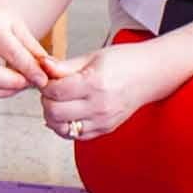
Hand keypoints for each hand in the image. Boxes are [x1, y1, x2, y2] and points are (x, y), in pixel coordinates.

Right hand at [0, 2, 59, 97]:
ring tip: (20, 82)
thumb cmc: (0, 19)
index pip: (13, 56)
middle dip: (16, 84)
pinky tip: (7, 84)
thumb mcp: (21, 29)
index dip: (31, 71)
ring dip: (6, 90)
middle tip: (31, 82)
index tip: (44, 80)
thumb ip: (34, 52)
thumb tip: (47, 75)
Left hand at [38, 41, 155, 141]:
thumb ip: (64, 66)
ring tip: (59, 102)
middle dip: (46, 100)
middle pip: (55, 112)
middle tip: (51, 90)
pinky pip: (76, 135)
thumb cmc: (123, 62)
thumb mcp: (91, 57)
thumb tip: (42, 65)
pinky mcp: (106, 129)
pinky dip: (65, 126)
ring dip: (53, 116)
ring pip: (62, 128)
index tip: (47, 78)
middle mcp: (100, 106)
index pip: (55, 91)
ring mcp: (104, 121)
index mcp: (95, 84)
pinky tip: (67, 113)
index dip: (44, 84)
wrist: (151, 75)